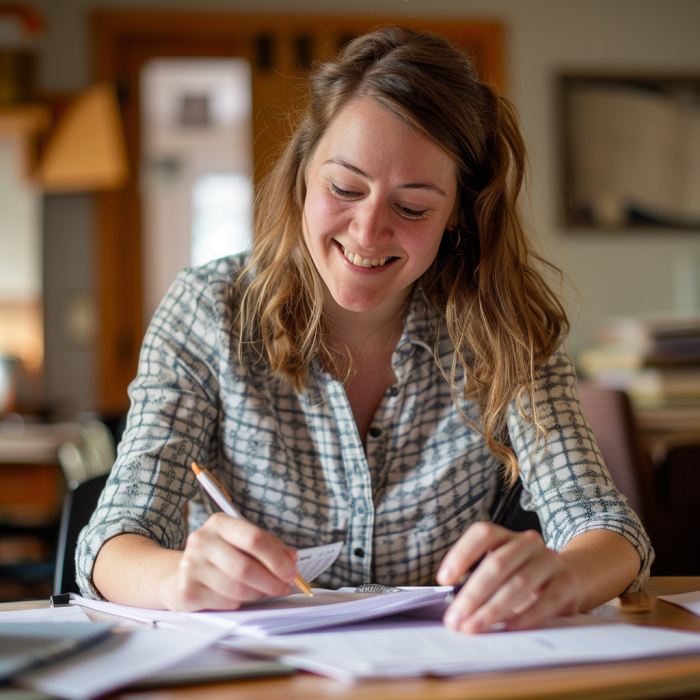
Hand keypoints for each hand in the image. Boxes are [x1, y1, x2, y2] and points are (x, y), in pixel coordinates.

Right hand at [163, 513, 298, 611]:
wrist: (180, 574)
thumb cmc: (220, 556)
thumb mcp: (243, 543)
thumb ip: (269, 547)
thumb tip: (291, 559)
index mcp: (219, 523)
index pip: (254, 538)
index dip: (276, 558)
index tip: (291, 571)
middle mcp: (202, 541)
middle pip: (245, 567)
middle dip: (271, 581)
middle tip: (285, 587)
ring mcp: (191, 566)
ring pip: (237, 588)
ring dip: (258, 593)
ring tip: (264, 591)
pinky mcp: (188, 591)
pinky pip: (226, 603)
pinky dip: (240, 602)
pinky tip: (239, 596)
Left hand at [436, 522, 582, 633]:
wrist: (575, 577)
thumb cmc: (526, 576)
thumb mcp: (504, 571)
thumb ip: (481, 582)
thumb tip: (455, 611)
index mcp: (507, 536)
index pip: (483, 533)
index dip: (462, 553)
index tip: (444, 579)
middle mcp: (529, 543)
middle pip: (497, 563)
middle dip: (472, 593)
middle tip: (455, 619)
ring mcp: (550, 561)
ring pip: (518, 583)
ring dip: (492, 609)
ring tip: (474, 627)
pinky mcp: (568, 583)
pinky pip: (547, 600)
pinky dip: (526, 616)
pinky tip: (509, 628)